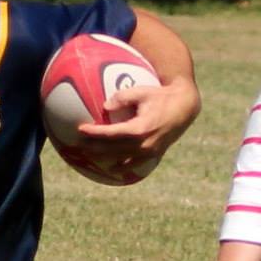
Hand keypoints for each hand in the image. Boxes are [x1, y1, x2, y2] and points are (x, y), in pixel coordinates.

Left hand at [73, 76, 200, 167]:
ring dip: (104, 159)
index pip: (111, 133)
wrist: (184, 107)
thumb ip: (122, 97)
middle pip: (113, 149)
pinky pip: (134, 164)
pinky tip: (111, 168)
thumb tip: (105, 105)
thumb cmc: (161, 96)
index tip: (80, 130)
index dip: (94, 133)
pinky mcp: (154, 155)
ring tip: (89, 158)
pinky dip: (122, 167)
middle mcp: (144, 144)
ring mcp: (149, 152)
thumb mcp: (142, 92)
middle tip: (77, 146)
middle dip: (94, 148)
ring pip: (122, 160)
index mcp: (140, 129)